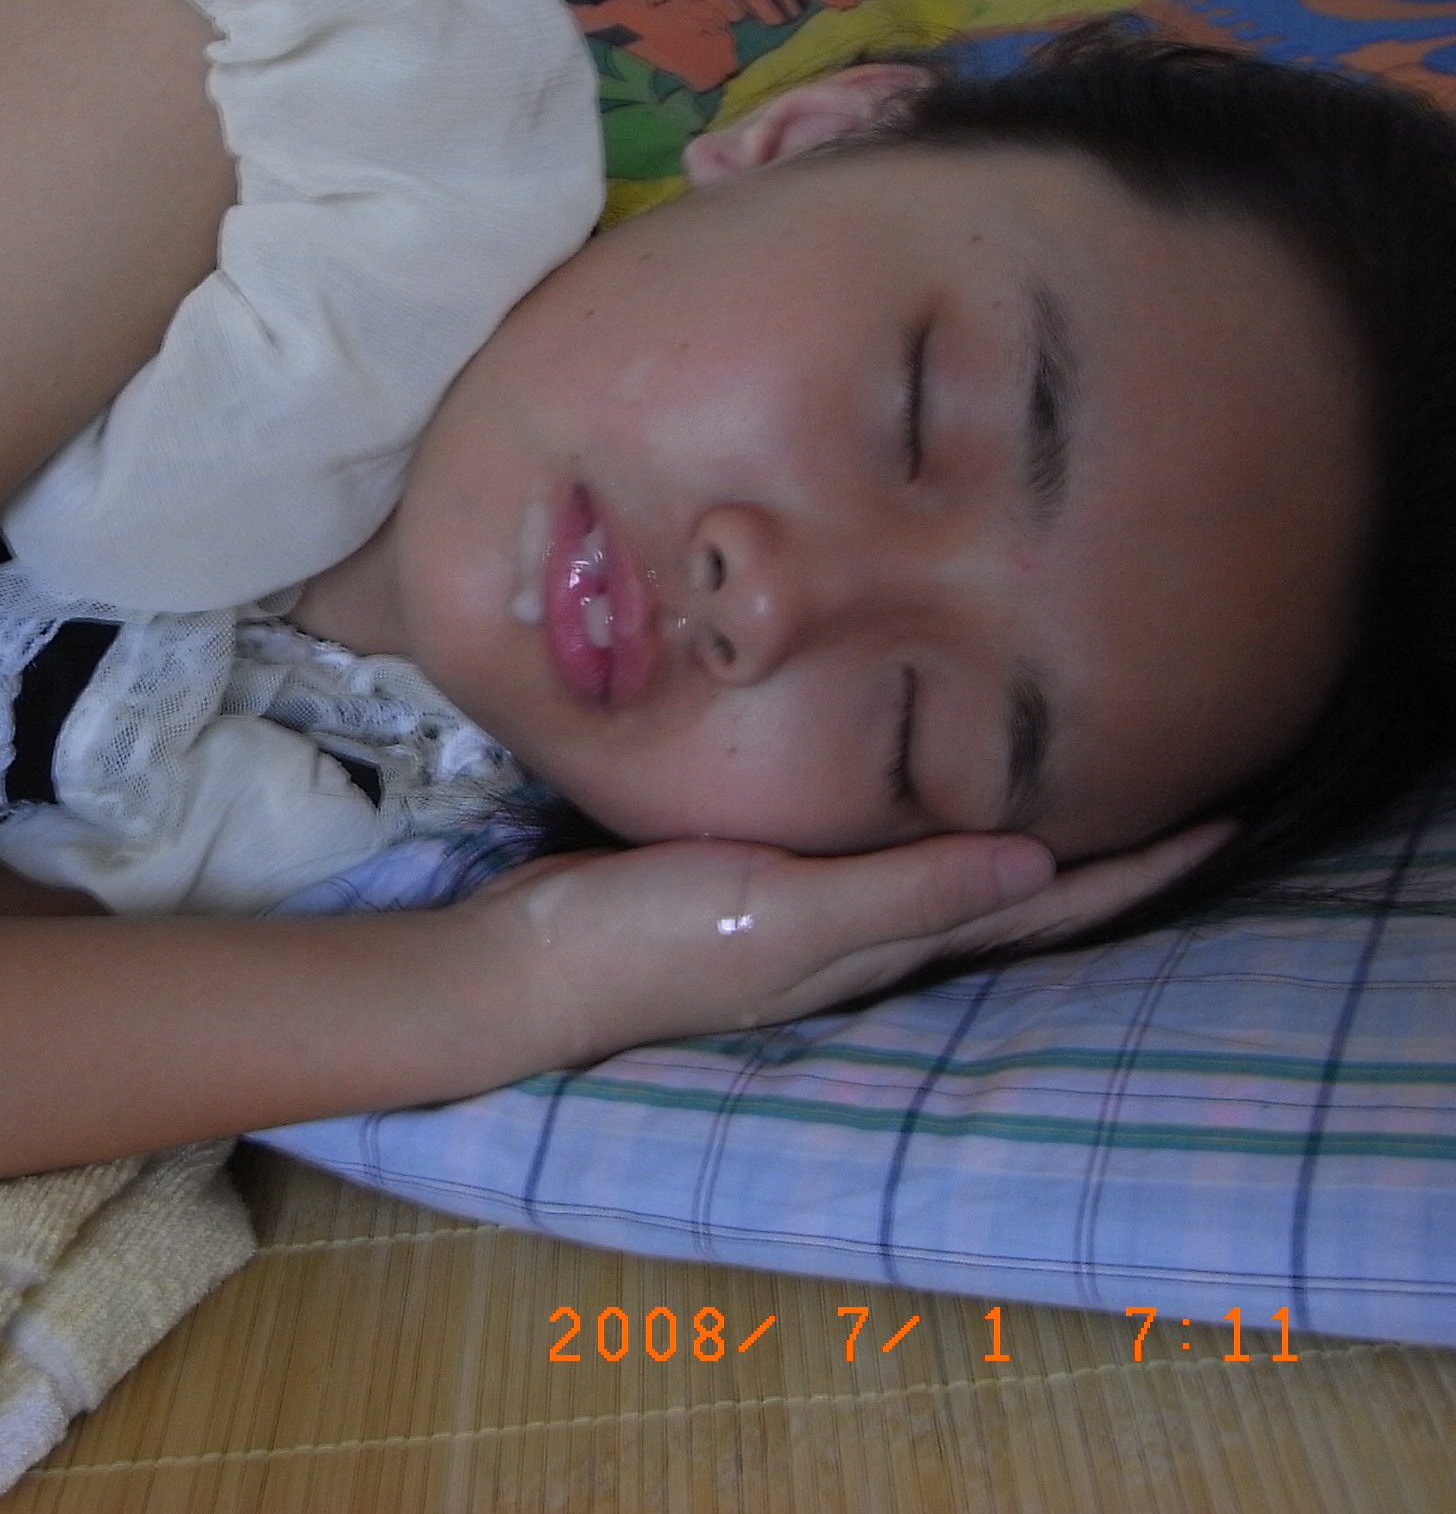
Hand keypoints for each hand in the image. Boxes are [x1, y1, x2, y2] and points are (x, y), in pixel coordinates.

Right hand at [467, 820, 1235, 1071]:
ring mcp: (814, 916)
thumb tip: (1042, 872)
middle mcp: (868, 937)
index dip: (1134, 875)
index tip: (1222, 824)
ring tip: (1084, 786)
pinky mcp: (763, 884)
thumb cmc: (654, 941)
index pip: (1040, 912)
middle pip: (1014, 899)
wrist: (528, 964)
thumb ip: (905, 893)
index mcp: (887, 945)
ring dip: (1025, 840)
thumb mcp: (786, 913)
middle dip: (1102, 860)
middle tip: (1184, 793)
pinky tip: (921, 790)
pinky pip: (879, 853)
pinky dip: (929, 823)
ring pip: (951, 877)